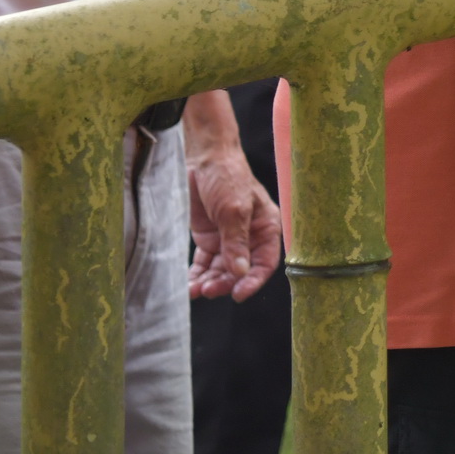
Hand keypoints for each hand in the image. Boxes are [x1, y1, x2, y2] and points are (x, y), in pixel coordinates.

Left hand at [184, 91, 282, 301]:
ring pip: (221, 270)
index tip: (238, 293)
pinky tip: (188, 285)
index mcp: (266, 228)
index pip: (265, 262)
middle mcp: (249, 236)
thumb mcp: (234, 209)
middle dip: (225, 282)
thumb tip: (239, 272)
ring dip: (209, 281)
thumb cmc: (227, 177)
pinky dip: (197, 275)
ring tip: (195, 290)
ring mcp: (227, 238)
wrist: (202, 159)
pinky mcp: (209, 238)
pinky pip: (205, 263)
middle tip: (209, 290)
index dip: (253, 280)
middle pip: (241, 270)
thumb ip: (236, 242)